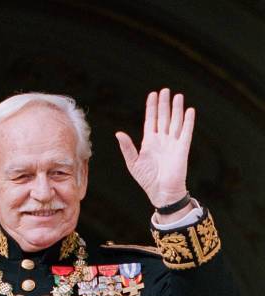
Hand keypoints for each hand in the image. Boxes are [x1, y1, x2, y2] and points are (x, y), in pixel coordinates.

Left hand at [116, 88, 194, 208]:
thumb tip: (118, 133)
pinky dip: (188, 122)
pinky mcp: (182, 149)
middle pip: (164, 117)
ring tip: (178, 96)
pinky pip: (186, 132)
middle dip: (164, 104)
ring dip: (177, 109)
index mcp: (149, 142)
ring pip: (175, 122)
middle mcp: (162, 140)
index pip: (151, 120)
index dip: (152, 107)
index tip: (153, 94)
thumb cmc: (147, 180)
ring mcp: (173, 143)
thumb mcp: (133, 163)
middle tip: (165, 90)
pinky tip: (190, 111)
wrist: (161, 192)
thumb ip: (127, 147)